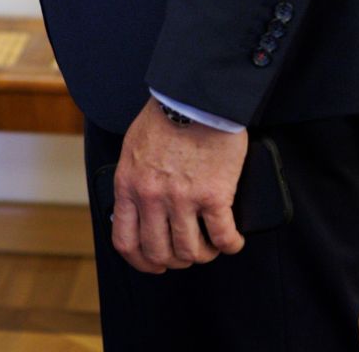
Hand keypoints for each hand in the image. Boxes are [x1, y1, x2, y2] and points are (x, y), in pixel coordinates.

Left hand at [110, 98, 247, 273]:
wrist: (195, 95)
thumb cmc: (166, 117)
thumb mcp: (134, 148)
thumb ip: (134, 181)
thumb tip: (138, 209)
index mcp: (129, 184)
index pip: (125, 241)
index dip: (141, 261)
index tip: (154, 263)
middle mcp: (152, 196)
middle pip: (159, 253)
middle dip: (175, 260)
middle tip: (186, 252)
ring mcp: (182, 197)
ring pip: (190, 252)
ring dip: (203, 254)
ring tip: (210, 244)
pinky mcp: (213, 195)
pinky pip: (223, 238)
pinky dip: (230, 245)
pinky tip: (233, 240)